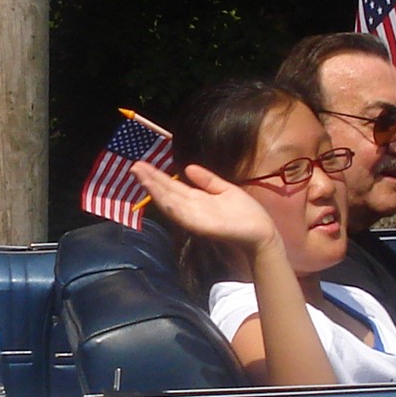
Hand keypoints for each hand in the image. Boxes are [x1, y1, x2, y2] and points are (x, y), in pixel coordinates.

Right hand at [130, 161, 278, 254]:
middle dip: (150, 180)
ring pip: (170, 202)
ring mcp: (194, 218)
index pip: (172, 185)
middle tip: (134, 166)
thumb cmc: (245, 213)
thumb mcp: (224, 189)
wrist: (260, 232)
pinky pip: (183, 215)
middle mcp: (191, 208)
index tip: (141, 164)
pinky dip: (171, 206)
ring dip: (155, 190)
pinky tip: (161, 196)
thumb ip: (207, 180)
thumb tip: (188, 167)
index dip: (157, 176)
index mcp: (196, 199)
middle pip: (167, 192)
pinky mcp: (202, 226)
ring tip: (142, 176)